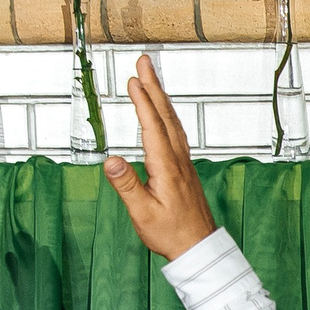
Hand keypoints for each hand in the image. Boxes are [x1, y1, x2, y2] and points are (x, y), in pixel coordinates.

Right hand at [103, 55, 218, 261]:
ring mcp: (184, 163)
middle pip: (165, 116)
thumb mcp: (142, 213)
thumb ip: (126, 185)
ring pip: (173, 122)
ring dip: (161, 97)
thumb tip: (109, 159)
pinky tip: (163, 111)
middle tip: (144, 61)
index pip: (153, 127)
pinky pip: (176, 133)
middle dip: (154, 86)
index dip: (143, 102)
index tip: (134, 80)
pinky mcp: (185, 169)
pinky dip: (167, 114)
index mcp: (166, 168)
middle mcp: (178, 160)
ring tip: (150, 77)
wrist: (199, 249)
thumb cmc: (170, 234)